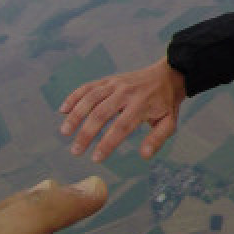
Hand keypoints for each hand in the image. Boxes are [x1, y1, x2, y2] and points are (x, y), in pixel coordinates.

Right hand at [59, 58, 186, 162]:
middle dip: (86, 133)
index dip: (107, 143)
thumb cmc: (166, 103)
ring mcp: (116, 84)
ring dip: (75, 115)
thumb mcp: (169, 122)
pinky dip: (74, 97)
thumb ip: (157, 139)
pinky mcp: (109, 80)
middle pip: (101, 113)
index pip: (121, 126)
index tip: (96, 158)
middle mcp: (126, 92)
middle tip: (76, 151)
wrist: (168, 75)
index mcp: (142, 104)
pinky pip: (88, 86)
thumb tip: (144, 155)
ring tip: (65, 132)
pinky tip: (63, 110)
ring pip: (91, 98)